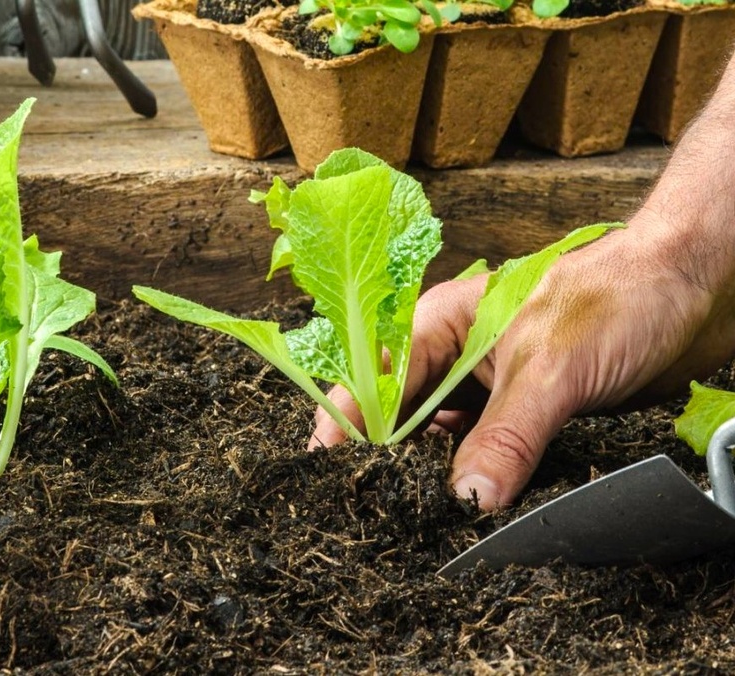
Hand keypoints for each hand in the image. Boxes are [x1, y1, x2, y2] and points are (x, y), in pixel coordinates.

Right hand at [310, 218, 734, 509]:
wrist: (697, 290)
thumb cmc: (619, 297)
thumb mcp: (550, 369)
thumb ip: (505, 436)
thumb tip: (466, 500)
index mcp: (443, 323)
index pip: (377, 376)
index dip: (349, 419)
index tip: (326, 466)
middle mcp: (459, 356)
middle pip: (403, 414)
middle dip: (388, 457)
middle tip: (375, 505)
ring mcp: (493, 386)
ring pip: (445, 438)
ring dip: (436, 474)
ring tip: (420, 515)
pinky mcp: (529, 413)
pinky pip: (489, 453)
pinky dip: (481, 480)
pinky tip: (476, 506)